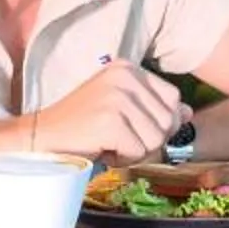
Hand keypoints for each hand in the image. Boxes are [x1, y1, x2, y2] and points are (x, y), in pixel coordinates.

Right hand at [37, 63, 184, 165]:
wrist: (40, 138)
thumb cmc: (81, 127)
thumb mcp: (121, 109)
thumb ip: (154, 108)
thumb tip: (188, 113)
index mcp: (128, 68)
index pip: (173, 98)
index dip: (158, 122)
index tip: (129, 127)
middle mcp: (125, 76)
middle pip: (168, 120)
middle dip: (148, 139)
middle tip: (116, 138)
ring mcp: (117, 97)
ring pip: (156, 139)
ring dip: (134, 151)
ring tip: (107, 142)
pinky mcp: (110, 121)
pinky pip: (138, 152)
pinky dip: (121, 159)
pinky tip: (100, 148)